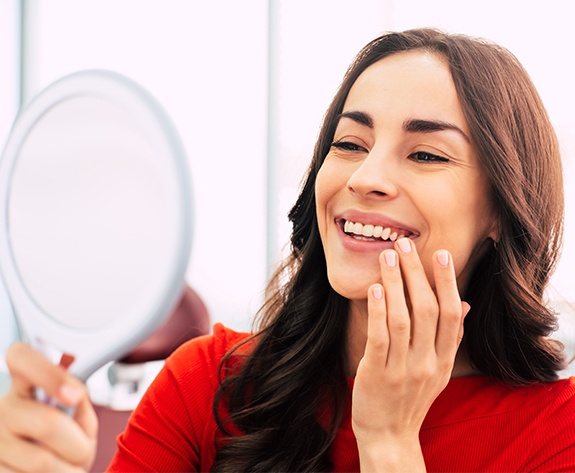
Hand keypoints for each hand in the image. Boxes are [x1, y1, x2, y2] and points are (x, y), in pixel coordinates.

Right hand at [0, 343, 97, 471]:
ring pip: (40, 461)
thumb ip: (78, 399)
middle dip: (76, 444)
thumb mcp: (79, 416)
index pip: (21, 358)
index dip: (48, 374)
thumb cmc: (67, 442)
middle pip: (46, 423)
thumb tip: (73, 394)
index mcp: (24, 385)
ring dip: (67, 470)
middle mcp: (2, 409)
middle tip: (81, 451)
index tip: (73, 395)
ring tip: (67, 467)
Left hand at [351, 238, 468, 471]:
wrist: (389, 435)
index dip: (446, 282)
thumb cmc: (411, 397)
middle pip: (427, 310)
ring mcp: (402, 370)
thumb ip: (450, 338)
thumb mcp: (438, 371)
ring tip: (387, 257)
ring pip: (403, 319)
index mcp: (443, 360)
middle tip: (405, 244)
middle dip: (416, 274)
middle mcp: (427, 363)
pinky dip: (378, 311)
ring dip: (395, 284)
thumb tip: (463, 304)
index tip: (440, 254)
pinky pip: (380, 338)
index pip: (450, 314)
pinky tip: (375, 288)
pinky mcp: (376, 374)